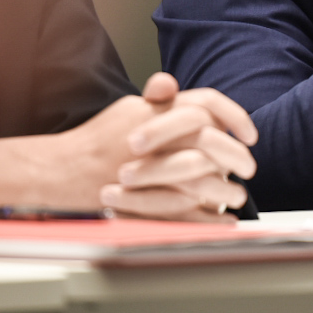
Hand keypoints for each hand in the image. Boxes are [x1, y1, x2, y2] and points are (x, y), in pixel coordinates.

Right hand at [0, 73, 257, 221]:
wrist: (62, 171)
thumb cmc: (99, 140)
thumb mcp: (129, 109)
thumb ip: (162, 101)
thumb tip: (186, 93)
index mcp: (156, 112)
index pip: (207, 104)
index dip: (235, 116)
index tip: (250, 134)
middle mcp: (155, 138)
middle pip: (209, 141)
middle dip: (235, 155)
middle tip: (248, 167)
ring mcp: (148, 170)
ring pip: (201, 176)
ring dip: (225, 188)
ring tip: (237, 195)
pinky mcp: (142, 200)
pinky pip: (184, 211)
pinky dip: (208, 217)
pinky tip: (222, 220)